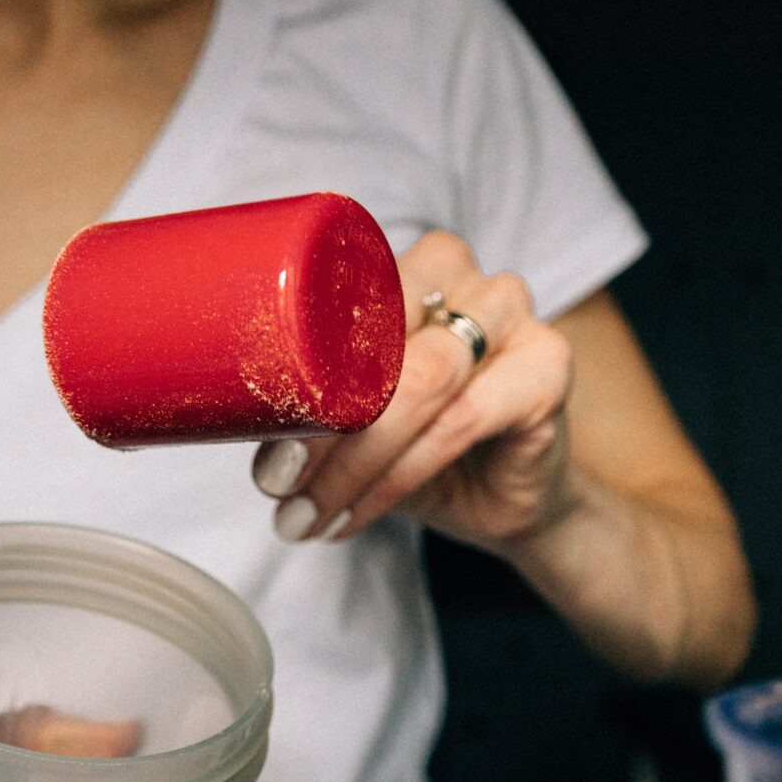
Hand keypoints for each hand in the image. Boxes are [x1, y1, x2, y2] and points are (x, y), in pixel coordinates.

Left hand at [251, 231, 576, 552]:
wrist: (503, 498)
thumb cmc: (417, 444)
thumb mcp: (350, 420)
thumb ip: (305, 405)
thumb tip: (233, 419)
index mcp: (408, 267)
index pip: (339, 303)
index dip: (291, 381)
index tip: (261, 456)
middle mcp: (464, 278)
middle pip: (379, 342)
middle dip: (320, 428)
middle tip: (279, 489)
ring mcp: (514, 317)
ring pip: (420, 382)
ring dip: (354, 462)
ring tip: (310, 513)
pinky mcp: (548, 368)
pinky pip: (458, 423)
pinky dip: (399, 478)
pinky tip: (359, 513)